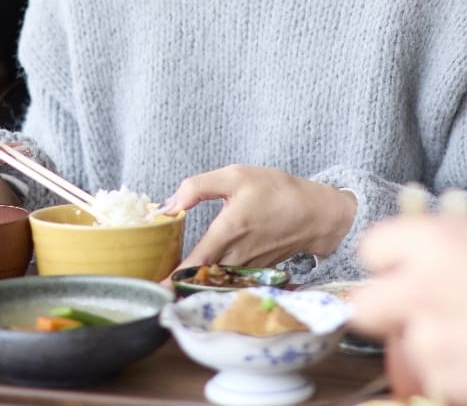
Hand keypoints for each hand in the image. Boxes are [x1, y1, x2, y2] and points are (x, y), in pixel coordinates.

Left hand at [165, 165, 356, 270]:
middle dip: (174, 284)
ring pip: (211, 282)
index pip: (192, 266)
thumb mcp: (236, 175)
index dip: (168, 282)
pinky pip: (226, 280)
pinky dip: (211, 281)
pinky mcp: (253, 272)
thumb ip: (197, 187)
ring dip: (191, 284)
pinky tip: (199, 275)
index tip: (149, 290)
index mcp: (226, 232)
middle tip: (150, 284)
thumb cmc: (277, 191)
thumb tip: (167, 207)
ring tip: (169, 283)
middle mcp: (234, 256)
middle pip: (197, 280)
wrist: (316, 214)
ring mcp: (245, 268)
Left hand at [351, 215, 466, 405]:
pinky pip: (433, 373)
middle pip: (363, 305)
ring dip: (428, 339)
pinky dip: (453, 367)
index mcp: (434, 243)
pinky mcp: (446, 383)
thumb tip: (429, 244)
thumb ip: (456, 236)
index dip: (391, 258)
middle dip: (385, 306)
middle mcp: (420, 292)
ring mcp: (430, 343)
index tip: (404, 264)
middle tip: (417, 304)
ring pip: (403, 344)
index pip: (372, 248)